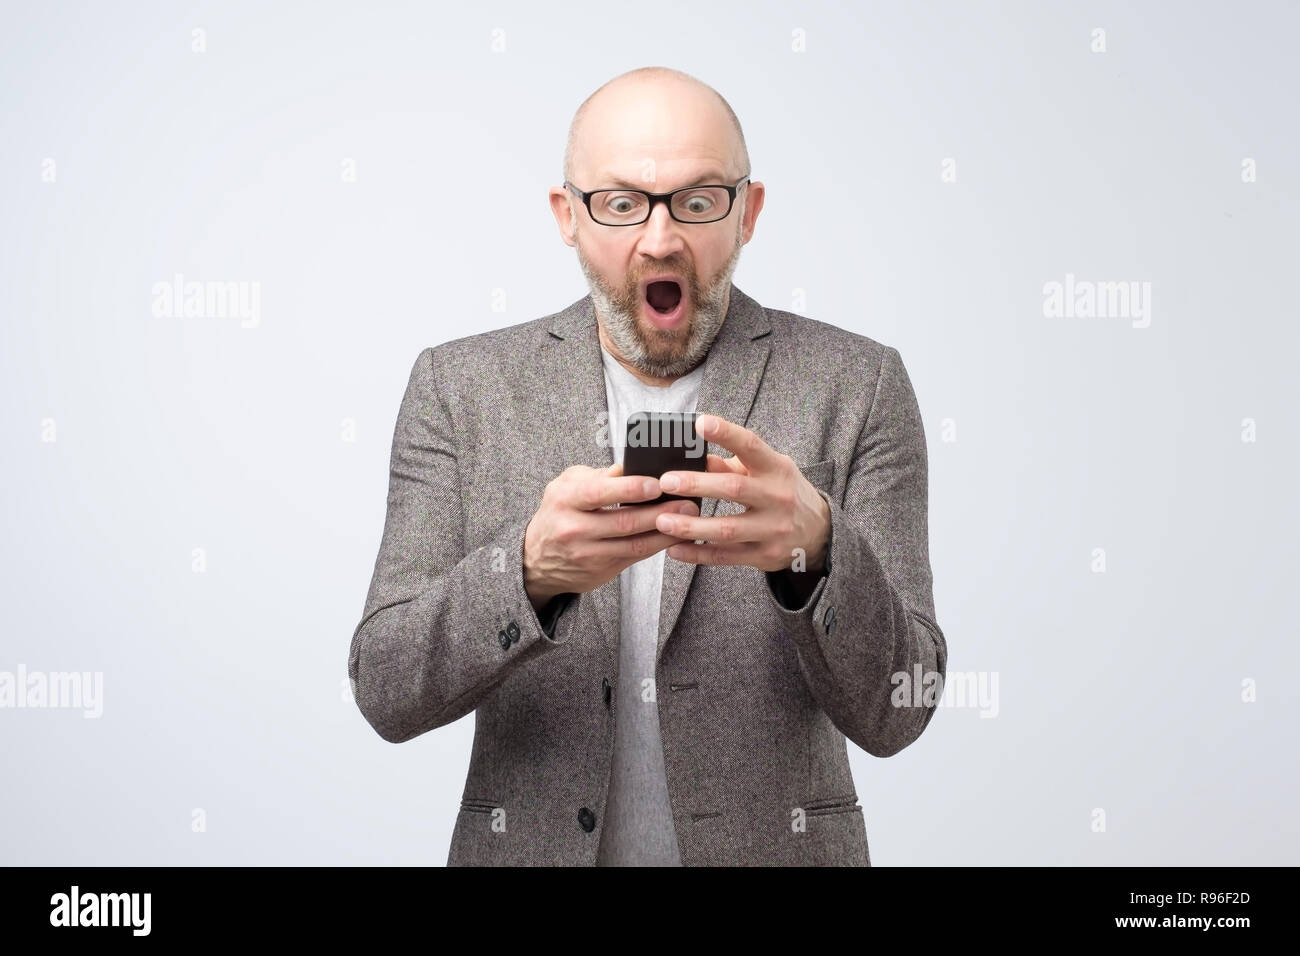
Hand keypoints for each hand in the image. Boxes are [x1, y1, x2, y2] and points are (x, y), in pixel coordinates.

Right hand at [523, 462, 699, 609]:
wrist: (536, 559)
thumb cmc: (558, 512)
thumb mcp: (567, 485)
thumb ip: (597, 476)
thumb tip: (631, 467)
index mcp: (564, 499)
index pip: (599, 493)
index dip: (630, 489)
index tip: (657, 483)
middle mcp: (573, 529)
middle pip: (623, 522)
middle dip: (660, 512)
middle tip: (688, 501)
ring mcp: (588, 554)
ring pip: (634, 544)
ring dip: (666, 532)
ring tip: (690, 519)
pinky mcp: (601, 571)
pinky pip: (636, 557)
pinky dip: (658, 546)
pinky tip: (676, 535)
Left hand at [652, 414, 830, 573]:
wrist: (819, 531)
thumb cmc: (782, 491)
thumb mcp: (766, 471)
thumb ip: (732, 465)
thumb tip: (694, 455)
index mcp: (776, 468)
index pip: (751, 446)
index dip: (726, 433)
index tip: (700, 423)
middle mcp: (777, 497)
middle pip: (734, 489)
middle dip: (697, 485)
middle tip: (666, 482)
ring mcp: (773, 529)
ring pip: (727, 529)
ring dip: (691, 526)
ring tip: (662, 521)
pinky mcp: (765, 555)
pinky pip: (726, 557)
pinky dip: (698, 553)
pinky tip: (674, 548)